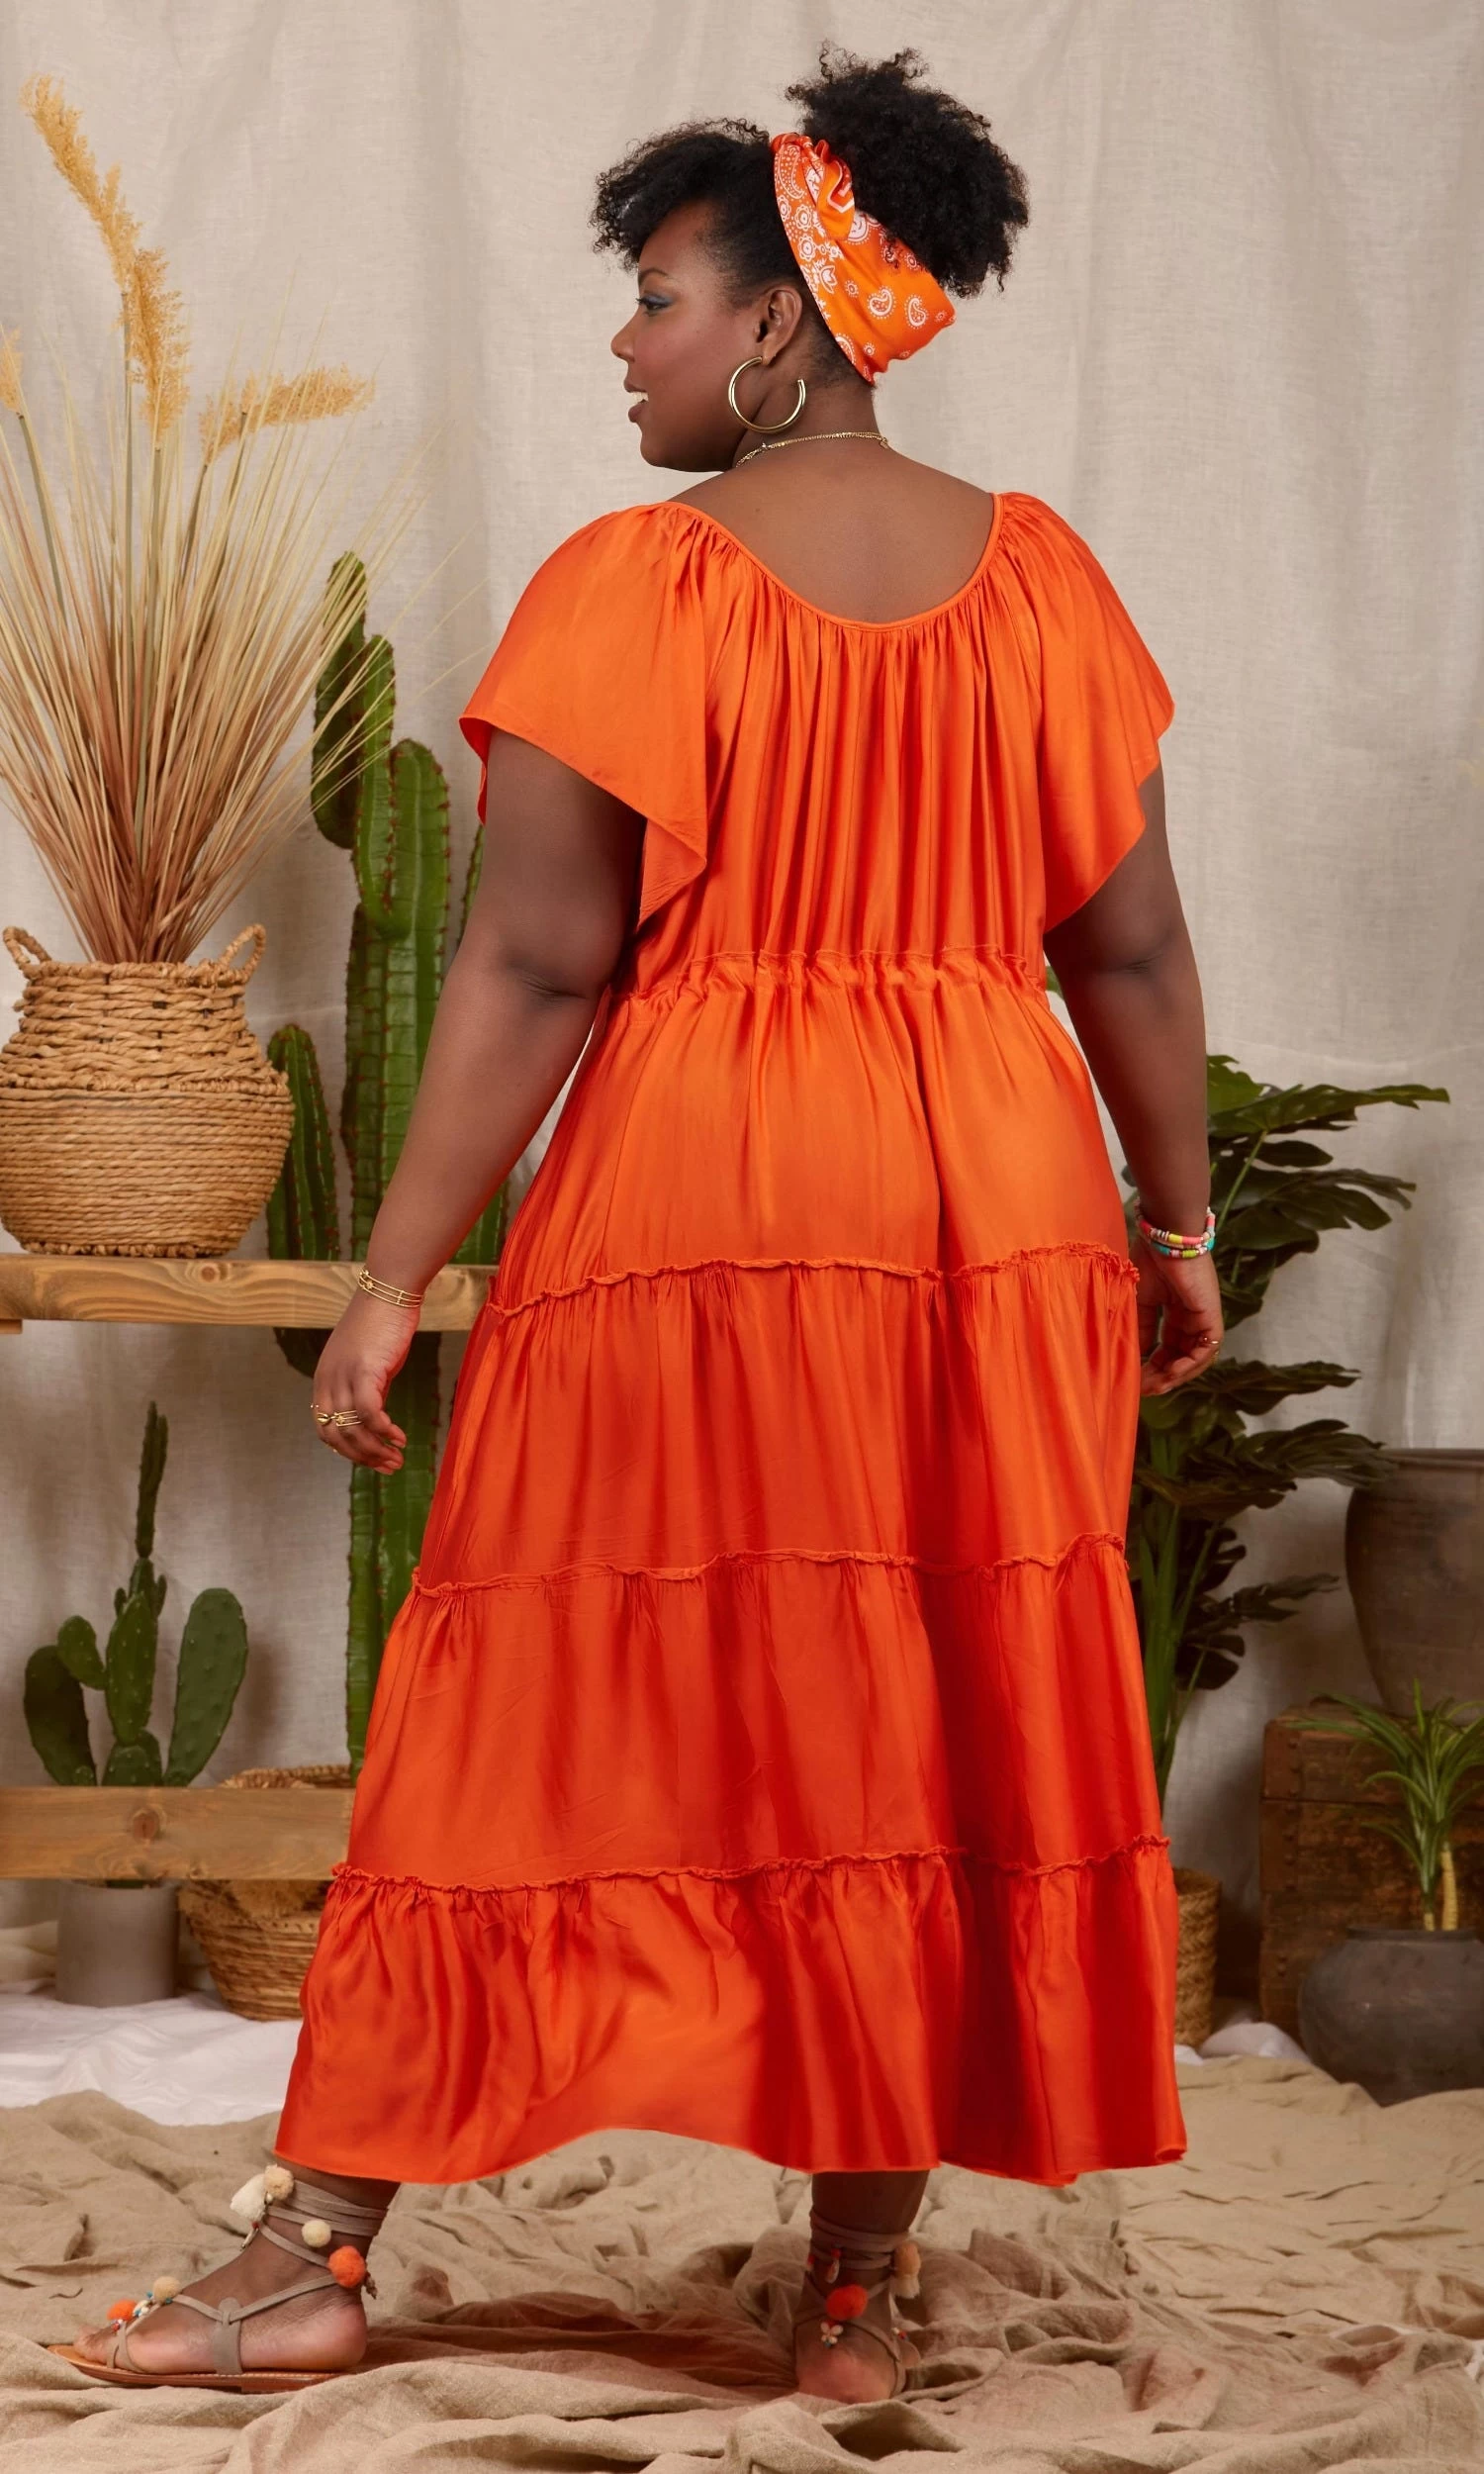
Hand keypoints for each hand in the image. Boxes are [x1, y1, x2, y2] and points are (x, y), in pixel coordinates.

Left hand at [308, 1291, 416, 1471]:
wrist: (390, 1292)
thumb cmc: (382, 1324)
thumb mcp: (368, 1363)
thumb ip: (366, 1390)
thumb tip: (376, 1419)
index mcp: (324, 1380)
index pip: (325, 1429)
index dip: (348, 1451)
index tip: (372, 1460)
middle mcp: (327, 1380)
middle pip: (336, 1435)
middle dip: (363, 1457)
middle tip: (390, 1466)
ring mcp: (343, 1376)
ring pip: (352, 1429)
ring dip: (375, 1450)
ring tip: (397, 1458)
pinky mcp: (364, 1370)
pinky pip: (370, 1413)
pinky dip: (384, 1431)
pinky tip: (400, 1437)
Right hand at [1131, 1229, 1222, 1395]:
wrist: (1165, 1239)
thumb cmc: (1148, 1261)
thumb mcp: (1138, 1302)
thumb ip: (1140, 1329)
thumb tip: (1136, 1357)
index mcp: (1175, 1311)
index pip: (1168, 1348)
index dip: (1152, 1366)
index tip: (1135, 1379)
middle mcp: (1191, 1317)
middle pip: (1181, 1357)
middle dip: (1162, 1376)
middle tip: (1142, 1389)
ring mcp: (1203, 1317)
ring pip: (1195, 1359)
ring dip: (1175, 1375)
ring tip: (1155, 1385)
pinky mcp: (1211, 1316)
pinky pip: (1205, 1350)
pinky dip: (1189, 1365)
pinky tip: (1171, 1373)